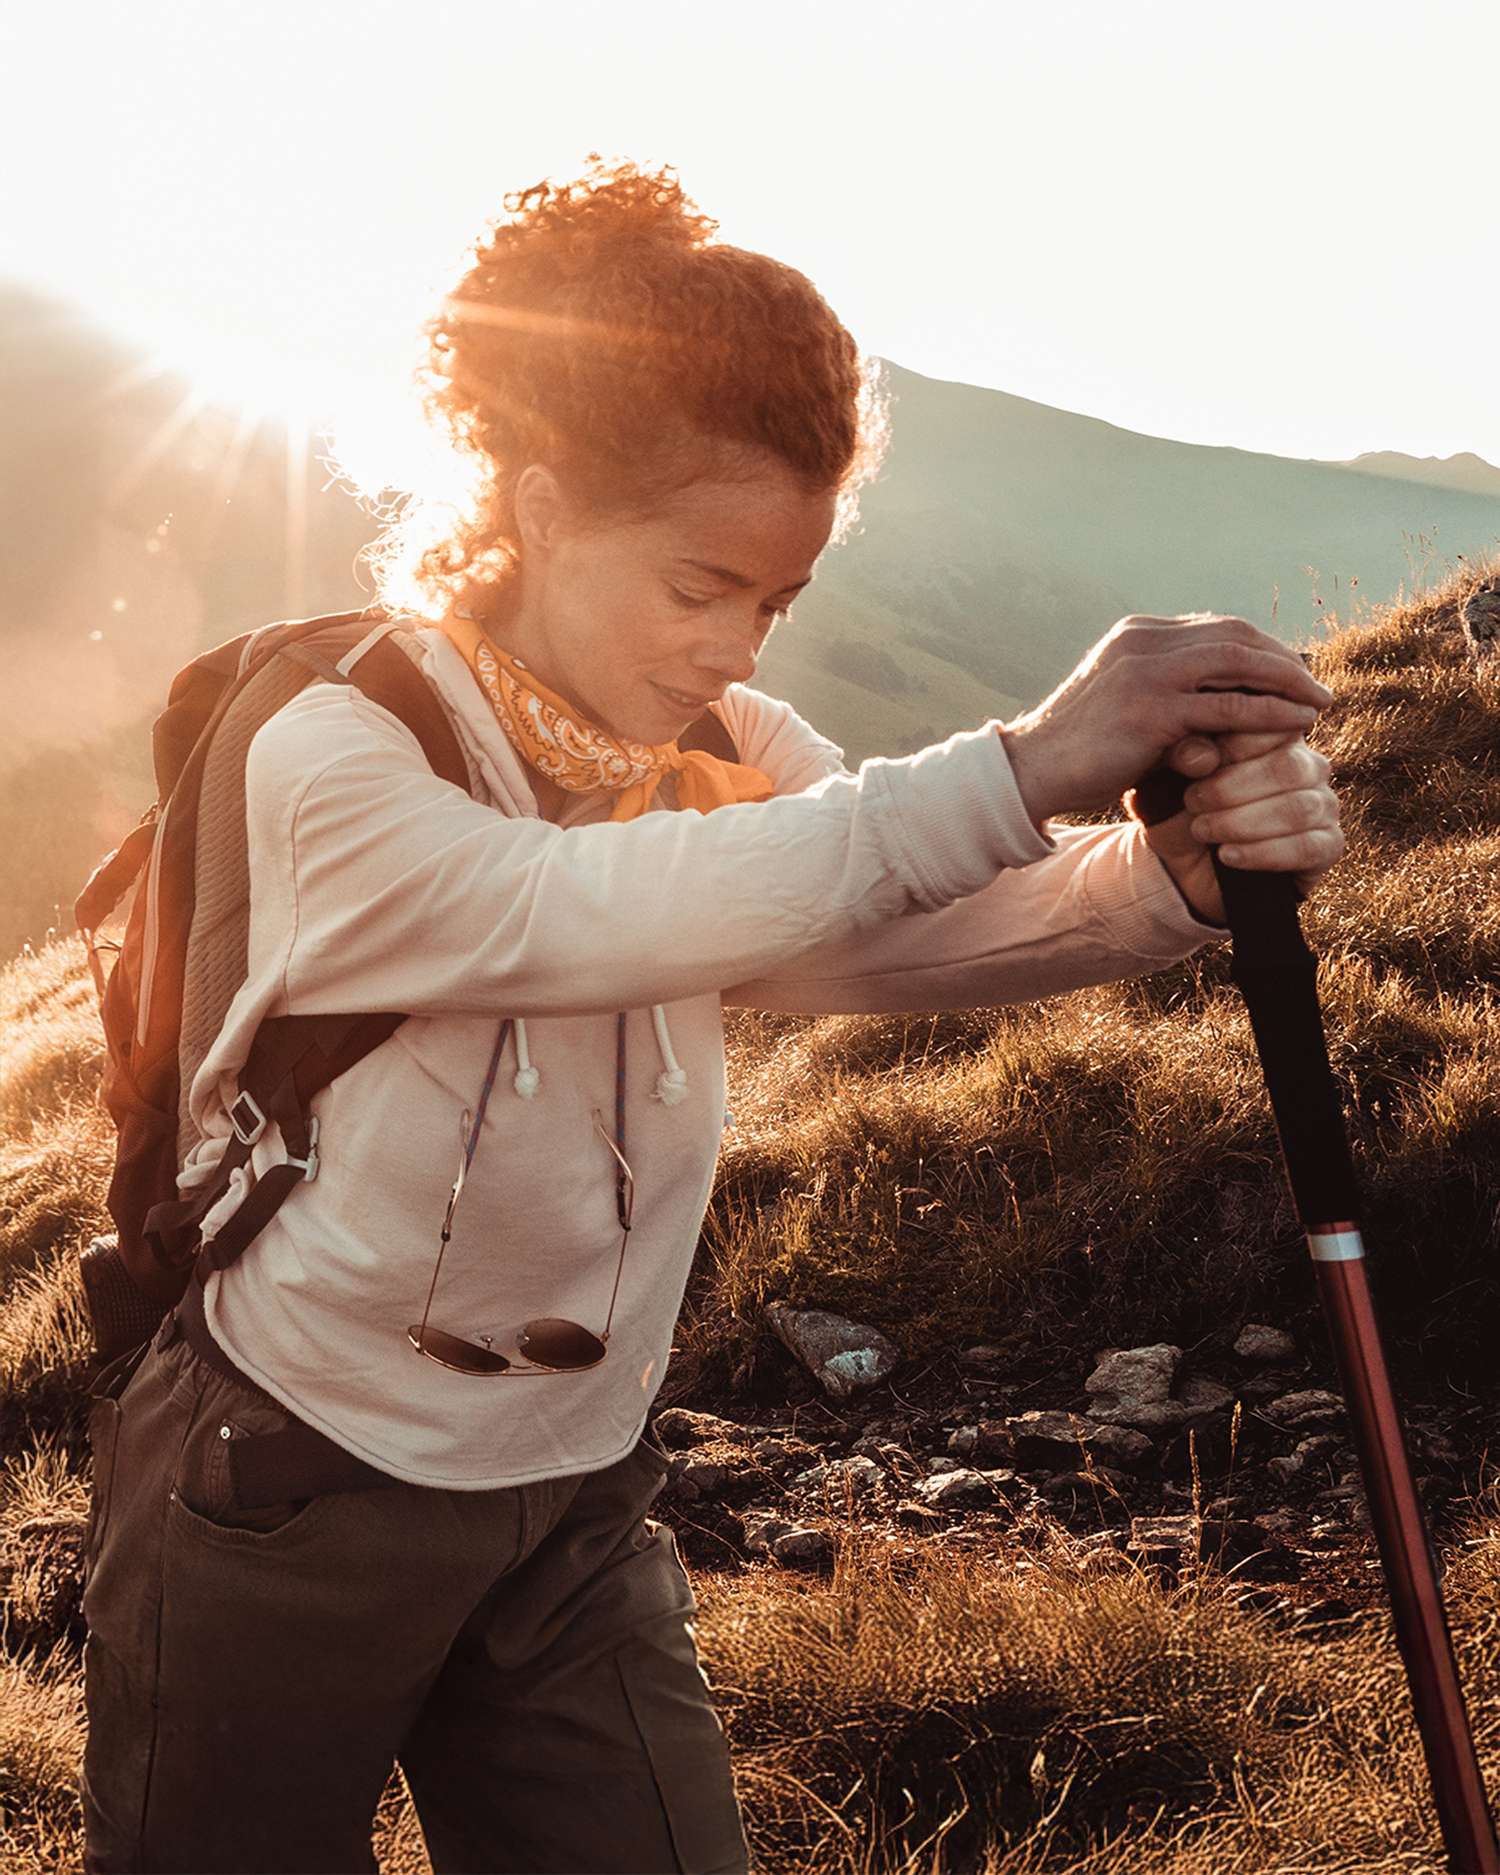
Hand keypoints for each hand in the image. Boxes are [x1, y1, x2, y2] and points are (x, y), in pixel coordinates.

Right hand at [1001, 613, 1332, 822]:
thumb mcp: (1126, 710)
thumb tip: (1217, 728)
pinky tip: (1295, 725)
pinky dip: (1270, 714)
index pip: (1215, 628)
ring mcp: (1147, 673)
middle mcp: (1143, 641)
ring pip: (1238, 662)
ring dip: (1287, 681)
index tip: (1290, 672)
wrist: (1031, 772)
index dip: (1260, 647)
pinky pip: (1229, 707)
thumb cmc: (1079, 752)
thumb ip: (1171, 702)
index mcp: (1137, 634)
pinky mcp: (1152, 711)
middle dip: (1282, 658)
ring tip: (1318, 703)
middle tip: (1314, 684)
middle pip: (1235, 635)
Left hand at [1130, 729, 1344, 924]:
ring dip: (1243, 822)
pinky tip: (1227, 856)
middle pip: (1289, 767)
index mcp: (1277, 736)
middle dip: (1232, 788)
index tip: (1196, 766)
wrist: (1184, 868)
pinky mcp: (1329, 846)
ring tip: (1202, 831)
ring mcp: (1324, 805)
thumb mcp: (1168, 778)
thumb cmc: (1181, 810)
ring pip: (1299, 808)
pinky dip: (1263, 853)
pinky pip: (1309, 847)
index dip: (1234, 745)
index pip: (1275, 724)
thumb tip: (1204, 754)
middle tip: (1192, 803)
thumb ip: (1181, 755)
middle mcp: (1309, 766)